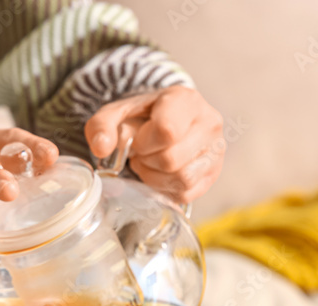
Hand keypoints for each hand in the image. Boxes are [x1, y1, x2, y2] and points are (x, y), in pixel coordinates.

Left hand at [85, 86, 224, 203]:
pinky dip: (167, 188)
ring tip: (151, 162)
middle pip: (171, 159)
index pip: (167, 131)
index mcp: (186, 100)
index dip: (144, 143)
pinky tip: (161, 174)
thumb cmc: (142, 118)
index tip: (139, 140)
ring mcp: (216, 150)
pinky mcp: (213, 173)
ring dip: (156, 177)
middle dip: (148, 161)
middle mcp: (209, 122)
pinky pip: (187, 193)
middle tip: (142, 153)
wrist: (167, 122)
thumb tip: (102, 148)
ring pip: (182, 179)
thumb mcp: (117, 114)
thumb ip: (101, 126)